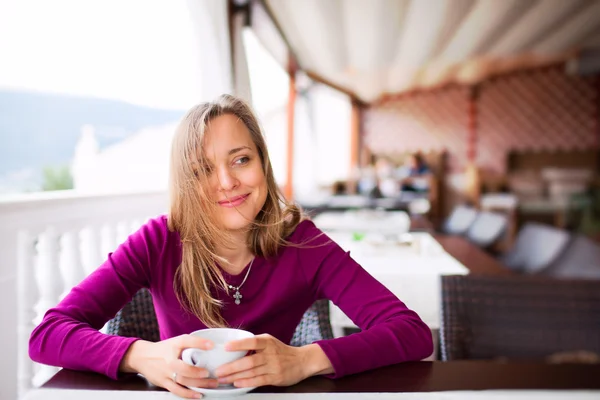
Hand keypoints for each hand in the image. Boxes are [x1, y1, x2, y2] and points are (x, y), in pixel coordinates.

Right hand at [120, 335, 218, 398]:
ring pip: (182, 380)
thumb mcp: (177, 341)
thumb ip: (192, 343)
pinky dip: (188, 394)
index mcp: (174, 345)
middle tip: (209, 372)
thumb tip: (212, 345)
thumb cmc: (165, 349)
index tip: (211, 345)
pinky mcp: (163, 382)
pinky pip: (176, 390)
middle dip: (197, 372)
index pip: (186, 341)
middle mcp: (170, 359)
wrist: (143, 357)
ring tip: (212, 384)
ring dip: (198, 384)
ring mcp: (166, 372)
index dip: (200, 343)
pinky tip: (198, 395)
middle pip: (184, 367)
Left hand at [215, 334, 333, 387]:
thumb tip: (232, 347)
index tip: (225, 347)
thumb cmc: (282, 351)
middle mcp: (270, 353)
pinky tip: (237, 383)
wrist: (302, 361)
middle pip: (249, 361)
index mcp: (268, 342)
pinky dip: (247, 382)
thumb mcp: (270, 342)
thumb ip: (254, 344)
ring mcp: (273, 366)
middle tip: (218, 371)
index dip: (239, 344)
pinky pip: (259, 380)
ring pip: (251, 372)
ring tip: (223, 379)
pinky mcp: (275, 377)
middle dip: (231, 367)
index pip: (252, 341)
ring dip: (235, 376)